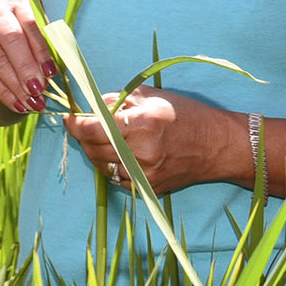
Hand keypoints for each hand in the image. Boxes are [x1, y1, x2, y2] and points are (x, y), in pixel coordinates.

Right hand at [0, 0, 56, 115]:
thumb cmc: (25, 32)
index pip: (30, 24)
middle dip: (26, 68)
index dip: (41, 50)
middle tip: (39, 90)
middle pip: (9, 41)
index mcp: (16, 3)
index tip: (51, 72)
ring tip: (33, 103)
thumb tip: (59, 69)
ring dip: (16, 86)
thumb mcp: (39, 29)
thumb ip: (49, 42)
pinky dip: (5, 94)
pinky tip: (19, 105)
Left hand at [62, 85, 226, 194]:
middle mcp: (140, 153)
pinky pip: (117, 179)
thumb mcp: (151, 97)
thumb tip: (89, 108)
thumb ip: (116, 101)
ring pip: (102, 166)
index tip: (69, 118)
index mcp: (141, 125)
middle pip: (93, 149)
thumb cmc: (186, 115)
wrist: (216, 145)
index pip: (92, 129)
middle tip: (89, 126)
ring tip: (111, 139)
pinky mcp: (147, 188)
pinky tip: (126, 154)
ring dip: (98, 152)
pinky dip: (114, 166)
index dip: (75, 124)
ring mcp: (143, 175)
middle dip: (85, 137)